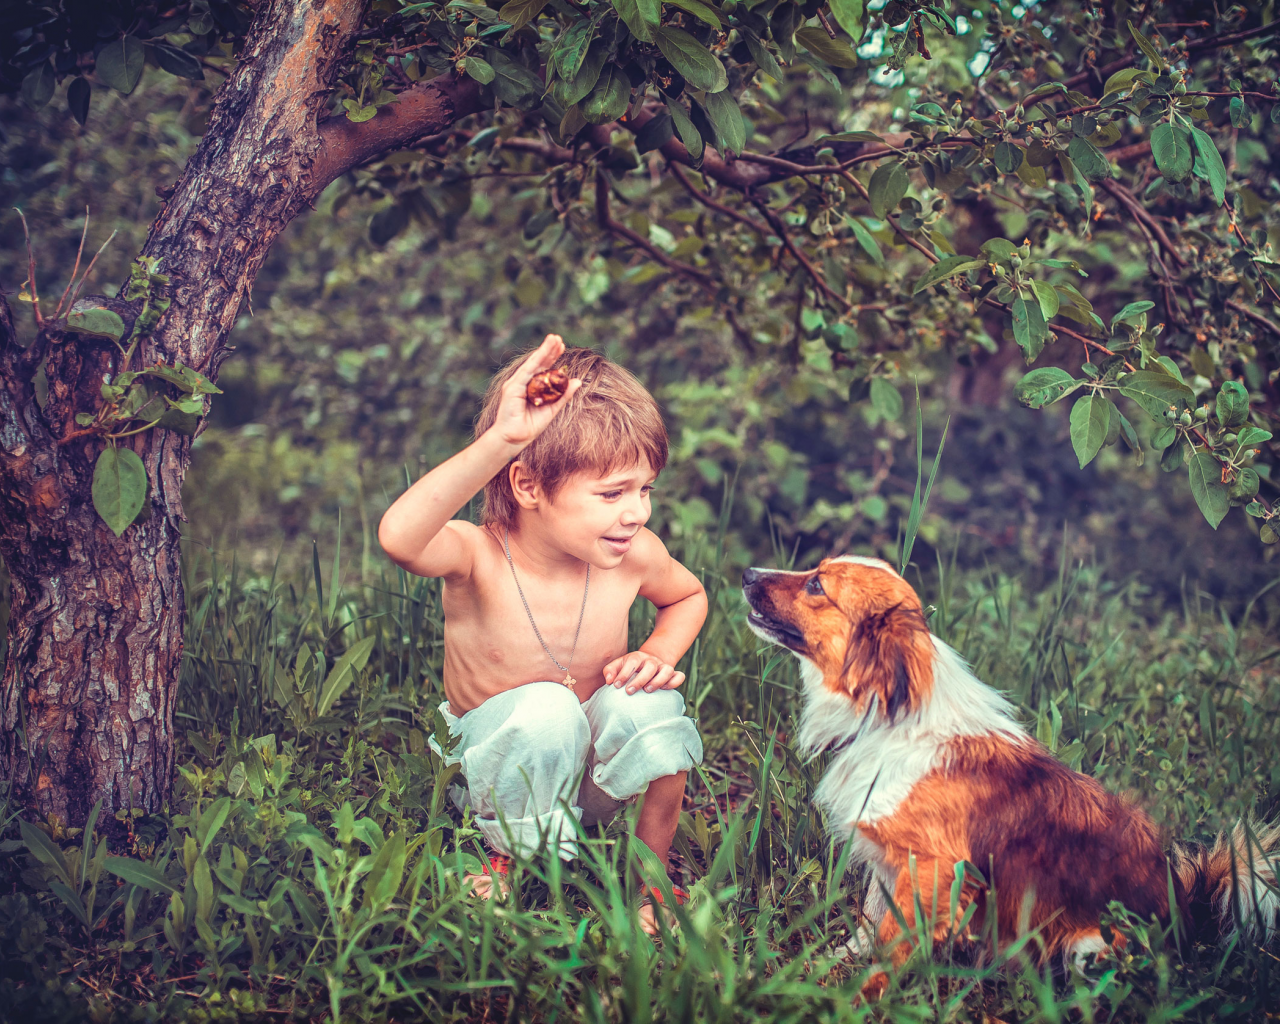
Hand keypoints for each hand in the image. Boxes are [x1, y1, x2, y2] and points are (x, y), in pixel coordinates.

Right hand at [489, 334, 581, 449]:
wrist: (515, 439)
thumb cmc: (531, 426)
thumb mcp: (552, 408)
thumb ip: (563, 395)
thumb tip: (578, 381)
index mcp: (531, 387)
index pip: (543, 368)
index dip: (552, 356)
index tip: (562, 346)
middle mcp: (523, 382)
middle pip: (538, 363)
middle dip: (548, 349)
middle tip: (559, 338)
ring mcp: (516, 384)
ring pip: (532, 364)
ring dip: (543, 351)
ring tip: (554, 339)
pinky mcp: (512, 388)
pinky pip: (526, 372)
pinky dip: (535, 362)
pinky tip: (543, 353)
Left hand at [603, 651, 685, 693]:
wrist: (649, 662)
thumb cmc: (630, 667)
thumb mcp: (619, 665)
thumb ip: (610, 670)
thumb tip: (609, 681)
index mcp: (637, 657)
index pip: (632, 661)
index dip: (624, 673)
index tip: (616, 686)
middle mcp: (652, 661)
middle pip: (650, 666)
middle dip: (640, 680)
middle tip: (629, 692)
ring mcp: (664, 666)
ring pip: (667, 670)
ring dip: (658, 681)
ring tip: (647, 691)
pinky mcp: (673, 674)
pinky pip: (679, 676)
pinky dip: (674, 683)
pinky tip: (664, 690)